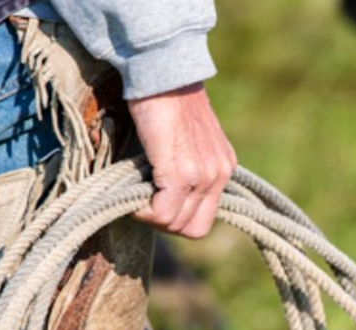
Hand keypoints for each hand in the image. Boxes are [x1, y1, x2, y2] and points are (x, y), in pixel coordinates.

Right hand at [128, 82, 236, 238]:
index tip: (157, 201)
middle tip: (144, 202)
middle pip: (193, 229)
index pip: (204, 219)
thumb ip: (185, 168)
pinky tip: (133, 193)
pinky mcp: (180, 171)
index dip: (177, 219)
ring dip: (151, 216)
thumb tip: (161, 195)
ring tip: (137, 193)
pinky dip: (144, 210)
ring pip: (175, 224)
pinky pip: (162, 212)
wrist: (161, 73)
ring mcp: (202, 175)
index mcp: (223, 167)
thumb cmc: (166, 101)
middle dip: (164, 222)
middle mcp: (219, 174)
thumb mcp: (187, 140)